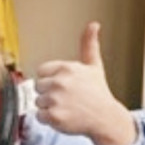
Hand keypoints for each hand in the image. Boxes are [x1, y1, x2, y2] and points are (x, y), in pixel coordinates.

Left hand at [33, 21, 136, 144]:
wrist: (106, 118)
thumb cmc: (98, 93)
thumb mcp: (94, 66)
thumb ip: (89, 44)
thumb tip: (94, 24)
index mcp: (66, 68)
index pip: (41, 71)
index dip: (51, 79)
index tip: (64, 86)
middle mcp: (60, 82)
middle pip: (38, 87)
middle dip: (49, 93)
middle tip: (67, 98)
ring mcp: (56, 100)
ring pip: (38, 102)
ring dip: (49, 107)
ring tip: (66, 107)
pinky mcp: (54, 116)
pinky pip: (39, 116)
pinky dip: (49, 119)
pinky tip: (64, 116)